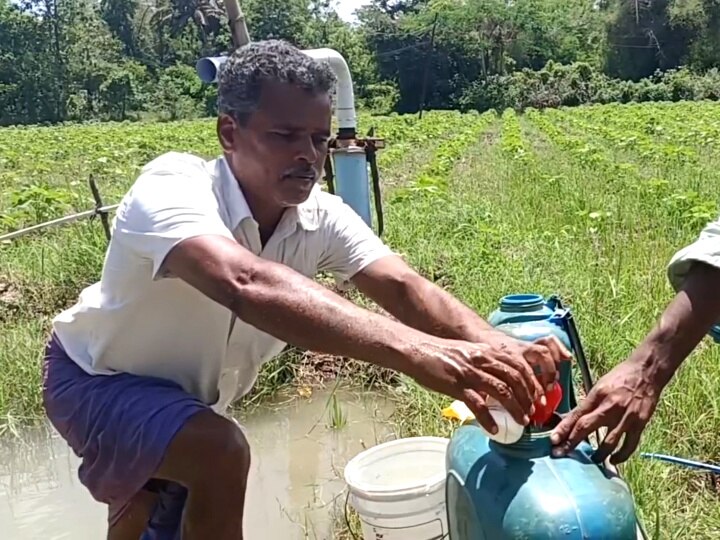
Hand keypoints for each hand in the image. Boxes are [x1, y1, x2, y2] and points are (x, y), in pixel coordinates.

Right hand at [409, 332, 569, 434]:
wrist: (417, 349)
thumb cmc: (440, 352)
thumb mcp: (468, 353)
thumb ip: (484, 363)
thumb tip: (496, 382)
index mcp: (486, 351)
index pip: (519, 366)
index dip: (532, 383)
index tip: (538, 397)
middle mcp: (482, 360)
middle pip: (516, 379)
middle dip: (529, 398)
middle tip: (533, 412)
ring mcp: (470, 373)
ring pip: (503, 392)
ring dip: (516, 409)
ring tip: (522, 422)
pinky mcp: (457, 386)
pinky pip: (478, 405)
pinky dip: (489, 420)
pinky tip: (494, 429)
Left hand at [550, 352, 662, 463]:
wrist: (647, 371)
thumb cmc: (620, 376)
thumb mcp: (599, 385)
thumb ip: (589, 403)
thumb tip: (575, 420)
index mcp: (597, 395)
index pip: (576, 415)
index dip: (563, 429)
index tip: (553, 441)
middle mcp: (609, 407)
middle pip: (586, 428)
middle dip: (571, 443)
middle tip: (560, 454)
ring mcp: (625, 417)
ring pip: (608, 442)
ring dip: (598, 455)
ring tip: (591, 460)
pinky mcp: (639, 423)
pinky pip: (629, 445)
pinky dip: (621, 455)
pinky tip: (613, 460)